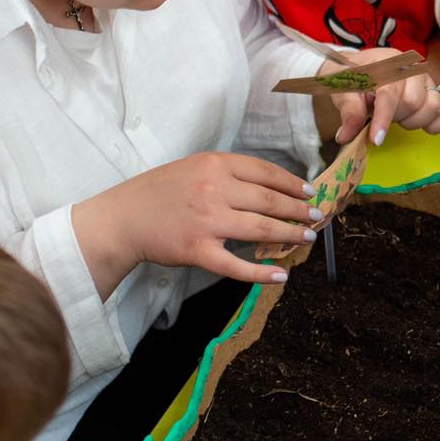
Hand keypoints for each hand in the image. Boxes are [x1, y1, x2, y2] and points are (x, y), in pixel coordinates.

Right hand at [75, 151, 317, 291]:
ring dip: (290, 235)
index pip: (266, 172)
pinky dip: (261, 273)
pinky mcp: (198, 251)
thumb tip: (268, 185)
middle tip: (317, 217)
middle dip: (298, 210)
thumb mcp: (193, 168)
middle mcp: (214, 189)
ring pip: (261, 230)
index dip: (292, 184)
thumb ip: (227, 173)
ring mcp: (207, 221)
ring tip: (306, 238)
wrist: (122, 218)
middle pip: (270, 201)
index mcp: (215, 165)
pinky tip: (280, 276)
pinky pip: (237, 265)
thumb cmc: (158, 192)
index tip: (309, 192)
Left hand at [331, 47, 439, 144]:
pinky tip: (421, 125)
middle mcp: (411, 67)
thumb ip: (348, 110)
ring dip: (413, 121)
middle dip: (395, 117)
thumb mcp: (342, 90)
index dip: (383, 117)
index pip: (390, 91)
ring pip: (433, 107)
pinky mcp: (435, 92)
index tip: (376, 139)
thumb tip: (347, 135)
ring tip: (397, 116)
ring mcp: (427, 79)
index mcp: (386, 62)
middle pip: (412, 102)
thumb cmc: (352, 79)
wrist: (360, 70)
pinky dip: (437, 124)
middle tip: (380, 116)